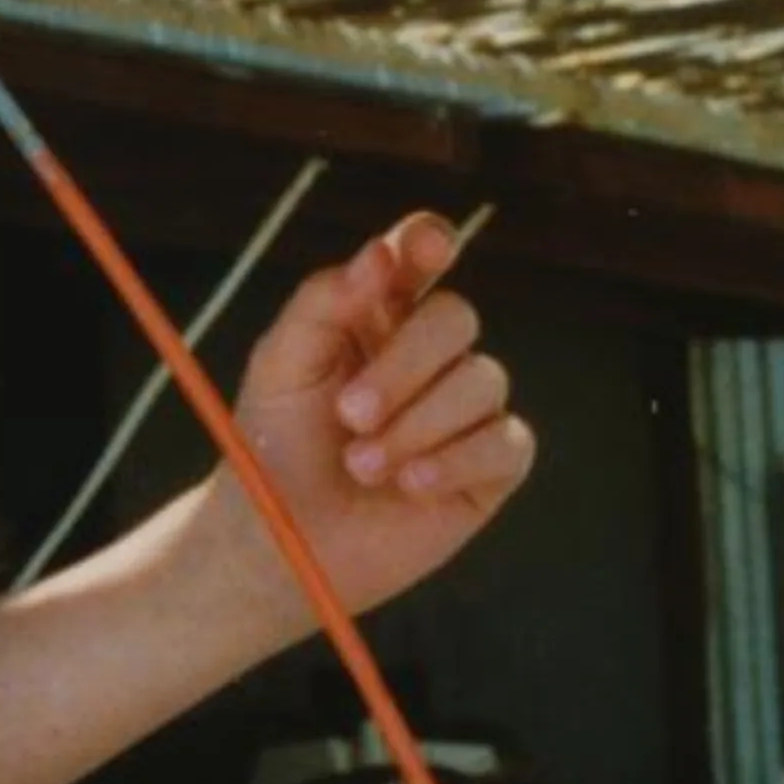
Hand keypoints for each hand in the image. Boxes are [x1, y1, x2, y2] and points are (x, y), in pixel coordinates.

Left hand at [218, 215, 530, 633]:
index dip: (431, 243)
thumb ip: (323, 301)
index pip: (421, 258)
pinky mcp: (490, 466)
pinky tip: (412, 483)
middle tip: (351, 415)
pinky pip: (507, 442)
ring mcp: (466, 409)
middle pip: (455, 318)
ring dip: (418, 424)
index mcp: (379, 316)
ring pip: (483, 380)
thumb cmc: (276, 447)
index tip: (427, 248)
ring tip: (362, 467)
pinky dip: (458, 460)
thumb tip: (379, 255)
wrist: (281, 541)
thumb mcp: (281, 365)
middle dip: (406, 364)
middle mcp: (430, 355)